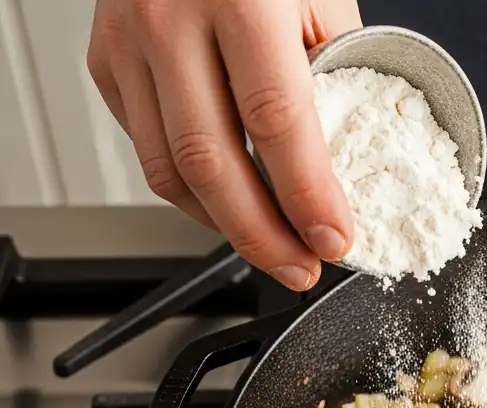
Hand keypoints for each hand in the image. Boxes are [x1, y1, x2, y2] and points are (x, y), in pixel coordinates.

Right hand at [87, 0, 362, 289]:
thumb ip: (332, 68)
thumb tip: (346, 154)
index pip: (278, 123)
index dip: (308, 196)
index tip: (337, 239)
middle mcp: (170, 21)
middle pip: (213, 163)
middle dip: (264, 235)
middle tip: (302, 268)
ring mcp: (127, 44)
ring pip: (169, 170)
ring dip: (225, 226)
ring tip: (271, 248)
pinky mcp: (105, 64)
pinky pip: (147, 150)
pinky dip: (191, 192)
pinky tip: (228, 205)